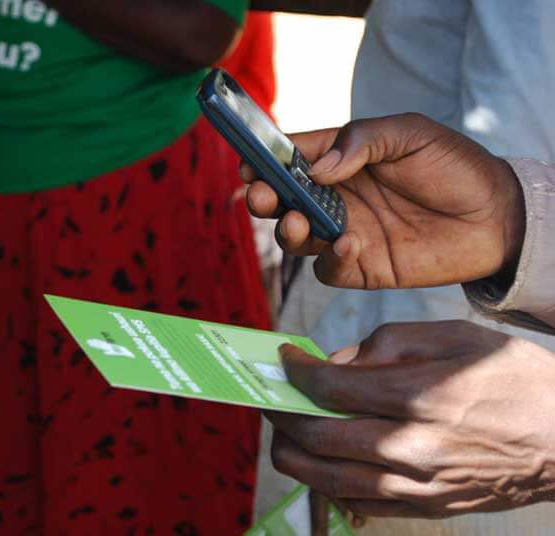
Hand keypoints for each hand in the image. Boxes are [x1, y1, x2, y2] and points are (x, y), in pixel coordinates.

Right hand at [242, 113, 525, 288]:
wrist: (496, 217)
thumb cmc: (454, 166)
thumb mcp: (410, 134)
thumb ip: (362, 141)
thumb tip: (317, 170)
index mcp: (342, 159)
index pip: (293, 157)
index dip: (266, 160)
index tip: (250, 165)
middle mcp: (336, 197)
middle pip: (284, 199)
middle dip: (265, 198)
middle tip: (262, 198)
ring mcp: (344, 232)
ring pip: (296, 236)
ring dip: (287, 230)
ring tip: (295, 221)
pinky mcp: (359, 267)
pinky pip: (328, 269)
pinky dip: (329, 260)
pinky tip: (347, 245)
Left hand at [266, 321, 554, 517]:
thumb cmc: (514, 379)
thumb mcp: (456, 336)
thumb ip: (388, 343)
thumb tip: (338, 362)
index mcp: (420, 396)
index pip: (331, 386)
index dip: (296, 371)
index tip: (286, 359)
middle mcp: (412, 446)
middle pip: (316, 436)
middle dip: (282, 413)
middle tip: (276, 396)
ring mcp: (417, 485)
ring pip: (326, 477)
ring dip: (292, 452)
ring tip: (287, 430)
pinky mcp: (424, 507)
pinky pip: (355, 502)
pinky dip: (325, 481)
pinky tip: (321, 460)